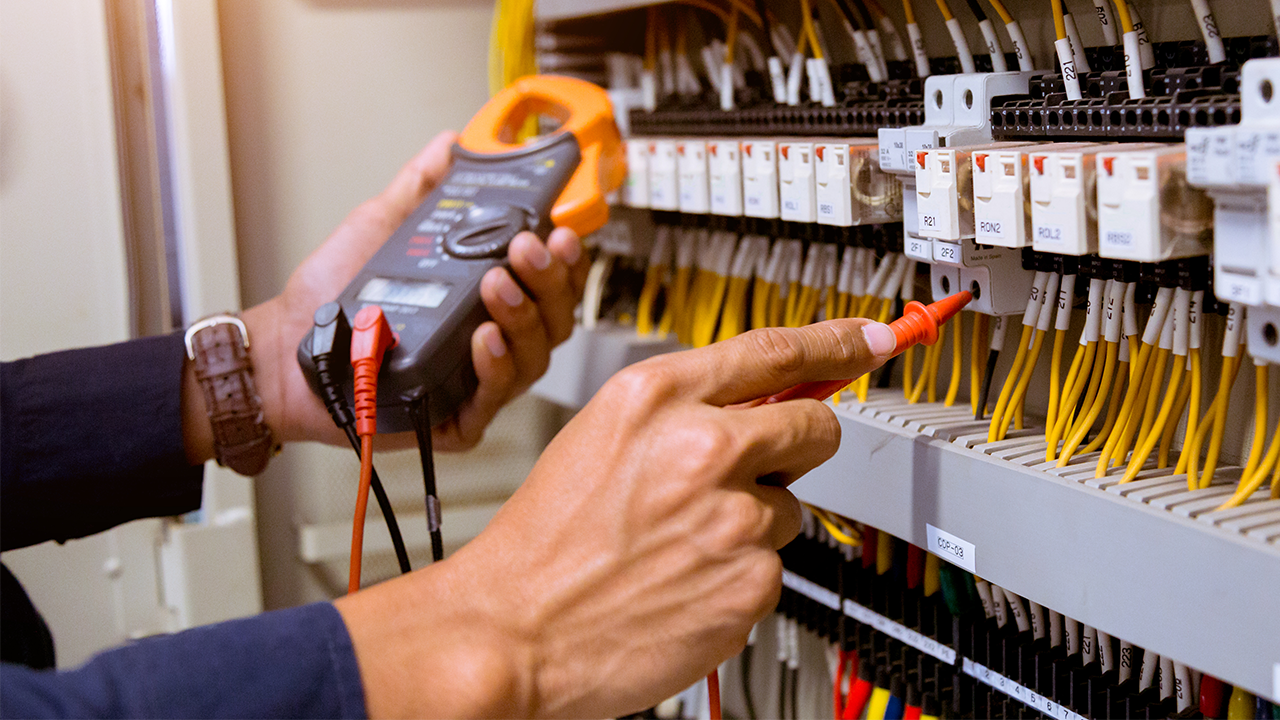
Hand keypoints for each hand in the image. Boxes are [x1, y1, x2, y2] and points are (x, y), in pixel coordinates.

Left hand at [184, 131, 589, 461]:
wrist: (285, 348)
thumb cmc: (334, 298)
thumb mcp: (382, 227)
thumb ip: (421, 186)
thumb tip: (451, 143)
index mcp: (486, 297)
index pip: (550, 280)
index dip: (565, 259)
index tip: (559, 230)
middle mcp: (493, 339)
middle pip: (555, 317)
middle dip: (548, 280)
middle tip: (524, 248)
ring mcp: (478, 381)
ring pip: (535, 357)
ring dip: (523, 316)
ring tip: (496, 284)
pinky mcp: (458, 419)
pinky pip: (496, 399)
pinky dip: (496, 367)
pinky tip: (483, 339)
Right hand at [335, 318, 897, 717]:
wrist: (515, 629)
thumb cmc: (546, 539)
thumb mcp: (602, 435)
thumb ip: (684, 409)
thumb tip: (760, 402)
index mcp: (659, 398)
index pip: (776, 351)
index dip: (836, 343)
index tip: (870, 339)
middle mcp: (704, 447)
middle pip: (814, 426)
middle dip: (797, 446)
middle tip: (752, 474)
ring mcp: (733, 518)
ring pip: (789, 506)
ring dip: (751, 523)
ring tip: (680, 544)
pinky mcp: (749, 582)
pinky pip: (772, 567)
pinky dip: (738, 577)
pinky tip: (684, 583)